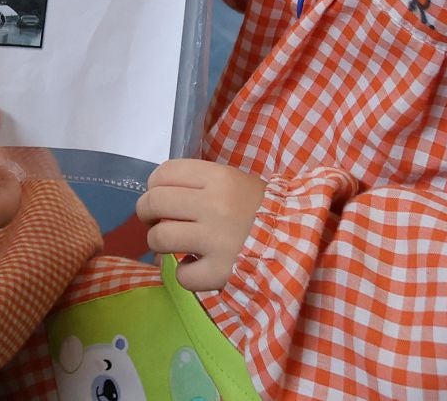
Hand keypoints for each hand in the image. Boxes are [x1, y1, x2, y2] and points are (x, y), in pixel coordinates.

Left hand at [137, 158, 267, 291]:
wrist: (300, 241)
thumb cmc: (264, 210)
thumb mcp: (236, 182)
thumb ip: (201, 185)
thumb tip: (159, 196)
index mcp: (218, 177)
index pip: (164, 172)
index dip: (154, 185)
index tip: (159, 196)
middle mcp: (214, 205)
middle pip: (154, 202)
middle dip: (146, 214)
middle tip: (155, 222)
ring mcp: (215, 240)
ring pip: (160, 238)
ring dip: (160, 243)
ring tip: (174, 246)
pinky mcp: (219, 272)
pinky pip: (182, 275)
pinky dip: (185, 274)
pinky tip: (197, 268)